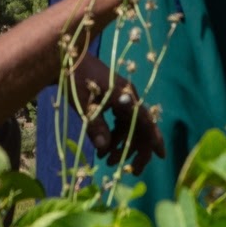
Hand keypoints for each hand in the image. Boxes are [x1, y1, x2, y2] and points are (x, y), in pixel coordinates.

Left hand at [70, 52, 163, 174]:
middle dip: (135, 150)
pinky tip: (102, 148)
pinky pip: (118, 122)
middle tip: (129, 171)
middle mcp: (127, 97)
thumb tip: (103, 149)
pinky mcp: (111, 98)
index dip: (154, 139)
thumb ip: (94, 125)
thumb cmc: (74, 75)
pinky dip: (112, 136)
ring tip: (106, 161)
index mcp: (125, 95)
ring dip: (121, 145)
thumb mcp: (83, 102)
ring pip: (128, 127)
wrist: (64, 55)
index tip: (161, 157)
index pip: (146, 120)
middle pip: (139, 127)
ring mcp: (119, 97)